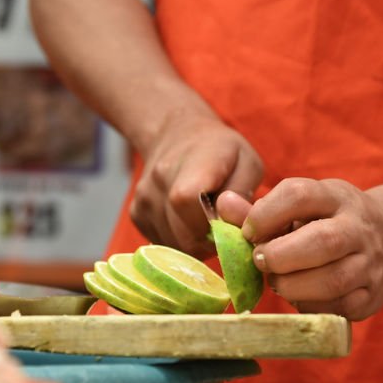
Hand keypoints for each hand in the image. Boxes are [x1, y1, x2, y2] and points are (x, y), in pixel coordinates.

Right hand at [130, 112, 262, 257]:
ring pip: (173, 246)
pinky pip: (161, 242)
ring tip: (203, 220)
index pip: (189, 205)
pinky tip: (185, 220)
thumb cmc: (219, 151)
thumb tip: (231, 225)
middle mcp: (157, 184)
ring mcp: (142, 201)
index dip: (212, 226)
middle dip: (207, 242)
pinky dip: (177, 239)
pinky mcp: (136, 215)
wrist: (176, 136)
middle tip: (219, 227)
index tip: (226, 223)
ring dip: (192, 242)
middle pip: (183, 237)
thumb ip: (242, 195)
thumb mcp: (246, 163)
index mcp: (188, 168)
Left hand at [237, 178, 382, 320]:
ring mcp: (370, 263)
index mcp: (335, 197)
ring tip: (277, 281)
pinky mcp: (371, 296)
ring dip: (292, 285)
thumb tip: (224, 203)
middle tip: (260, 260)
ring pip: (332, 280)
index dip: (265, 214)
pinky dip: (310, 305)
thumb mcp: (300, 206)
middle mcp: (358, 227)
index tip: (248, 232)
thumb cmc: (326, 221)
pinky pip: (338, 308)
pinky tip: (299, 295)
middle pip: (322, 242)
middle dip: (280, 256)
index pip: (299, 195)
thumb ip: (259, 210)